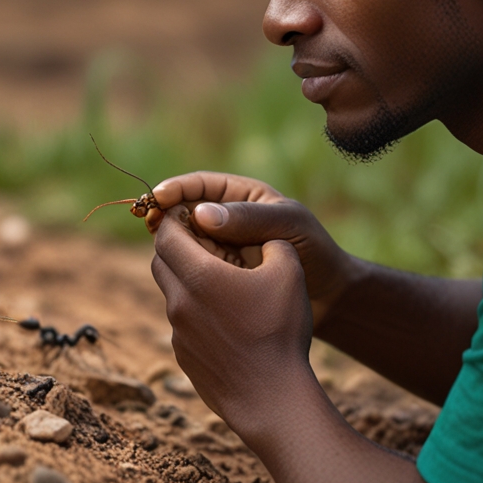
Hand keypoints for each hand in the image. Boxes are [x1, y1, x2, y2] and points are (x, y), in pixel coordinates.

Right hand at [148, 171, 357, 330]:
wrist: (331, 297)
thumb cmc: (316, 253)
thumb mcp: (288, 228)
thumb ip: (249, 219)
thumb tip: (201, 214)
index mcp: (242, 197)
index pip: (200, 185)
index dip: (176, 189)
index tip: (157, 198)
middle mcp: (226, 220)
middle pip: (185, 212)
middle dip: (167, 216)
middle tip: (151, 226)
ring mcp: (221, 248)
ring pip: (185, 242)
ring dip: (174, 245)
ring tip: (169, 253)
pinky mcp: (220, 276)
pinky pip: (193, 268)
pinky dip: (184, 270)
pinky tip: (180, 278)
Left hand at [151, 206, 313, 424]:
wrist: (271, 400)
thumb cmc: (279, 333)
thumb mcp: (289, 272)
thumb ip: (272, 240)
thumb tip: (264, 234)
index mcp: (198, 275)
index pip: (166, 233)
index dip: (177, 218)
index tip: (195, 215)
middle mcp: (178, 302)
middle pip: (161, 260)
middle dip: (178, 245)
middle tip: (208, 242)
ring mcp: (177, 333)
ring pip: (172, 293)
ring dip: (188, 280)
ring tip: (223, 282)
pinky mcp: (184, 357)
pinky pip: (182, 323)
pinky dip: (196, 311)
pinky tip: (228, 319)